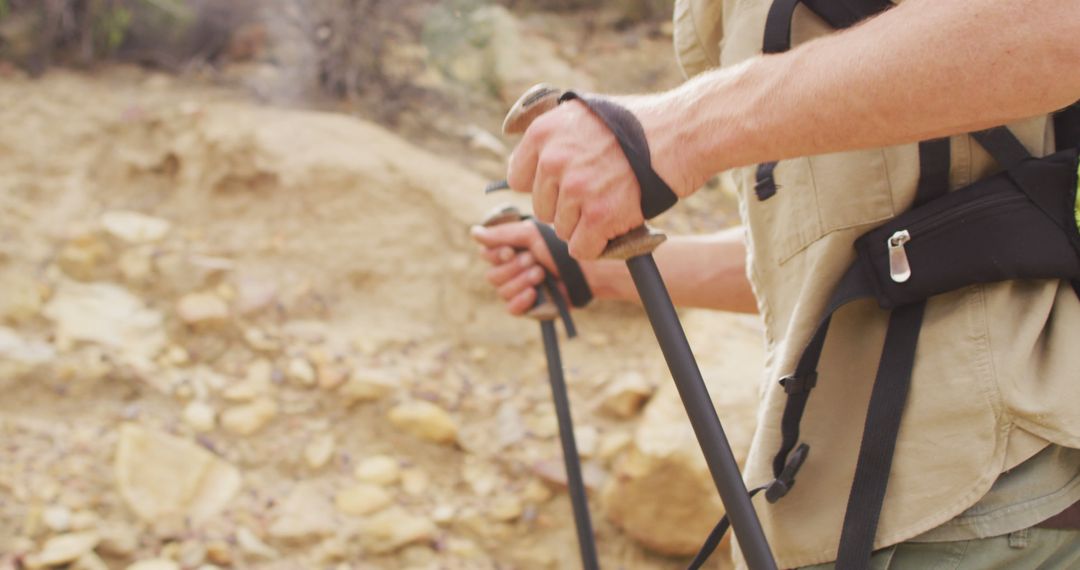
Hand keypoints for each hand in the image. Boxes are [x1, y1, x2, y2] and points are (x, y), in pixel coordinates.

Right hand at [470, 221, 569, 315]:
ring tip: (541, 273)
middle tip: (534, 261)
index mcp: (509, 251)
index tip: (510, 251)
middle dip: (513, 268)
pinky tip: (533, 292)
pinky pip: (511, 308)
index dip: (496, 255)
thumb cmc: (560, 249)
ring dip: (522, 281)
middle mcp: (510, 271)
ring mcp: (518, 290)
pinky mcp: (527, 307)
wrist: (584, 271)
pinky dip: (520, 300)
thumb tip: (473, 233)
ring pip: (502, 291)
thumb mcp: (531, 235)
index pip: (486, 255)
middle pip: (492, 276)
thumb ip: (502, 234)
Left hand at [505, 95, 694, 259]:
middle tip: (597, 196)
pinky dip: (597, 246)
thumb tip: (537, 162)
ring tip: (612, 205)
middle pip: (541, 208)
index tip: (562, 185)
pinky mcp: (598, 216)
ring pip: (562, 230)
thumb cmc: (640, 124)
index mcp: (544, 132)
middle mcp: (553, 160)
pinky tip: (613, 230)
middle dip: (566, 207)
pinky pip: (581, 248)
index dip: (543, 185)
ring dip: (585, 226)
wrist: (683, 133)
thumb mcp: (586, 113)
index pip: (518, 178)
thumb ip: (557, 137)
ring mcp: (576, 189)